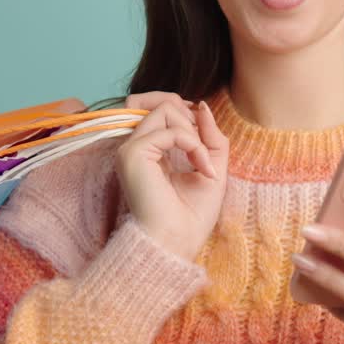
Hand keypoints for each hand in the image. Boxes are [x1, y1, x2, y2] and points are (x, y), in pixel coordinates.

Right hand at [116, 90, 228, 263]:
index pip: (162, 108)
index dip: (188, 114)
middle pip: (161, 101)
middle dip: (190, 117)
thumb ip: (209, 135)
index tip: (205, 143)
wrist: (178, 243)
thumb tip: (201, 104)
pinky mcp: (133, 154)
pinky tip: (202, 169)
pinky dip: (193, 145)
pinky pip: (169, 131)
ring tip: (203, 161)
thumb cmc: (192, 216)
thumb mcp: (211, 166)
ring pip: (165, 109)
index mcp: (150, 151)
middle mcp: (136, 147)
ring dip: (194, 132)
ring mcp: (131, 149)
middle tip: (203, 149)